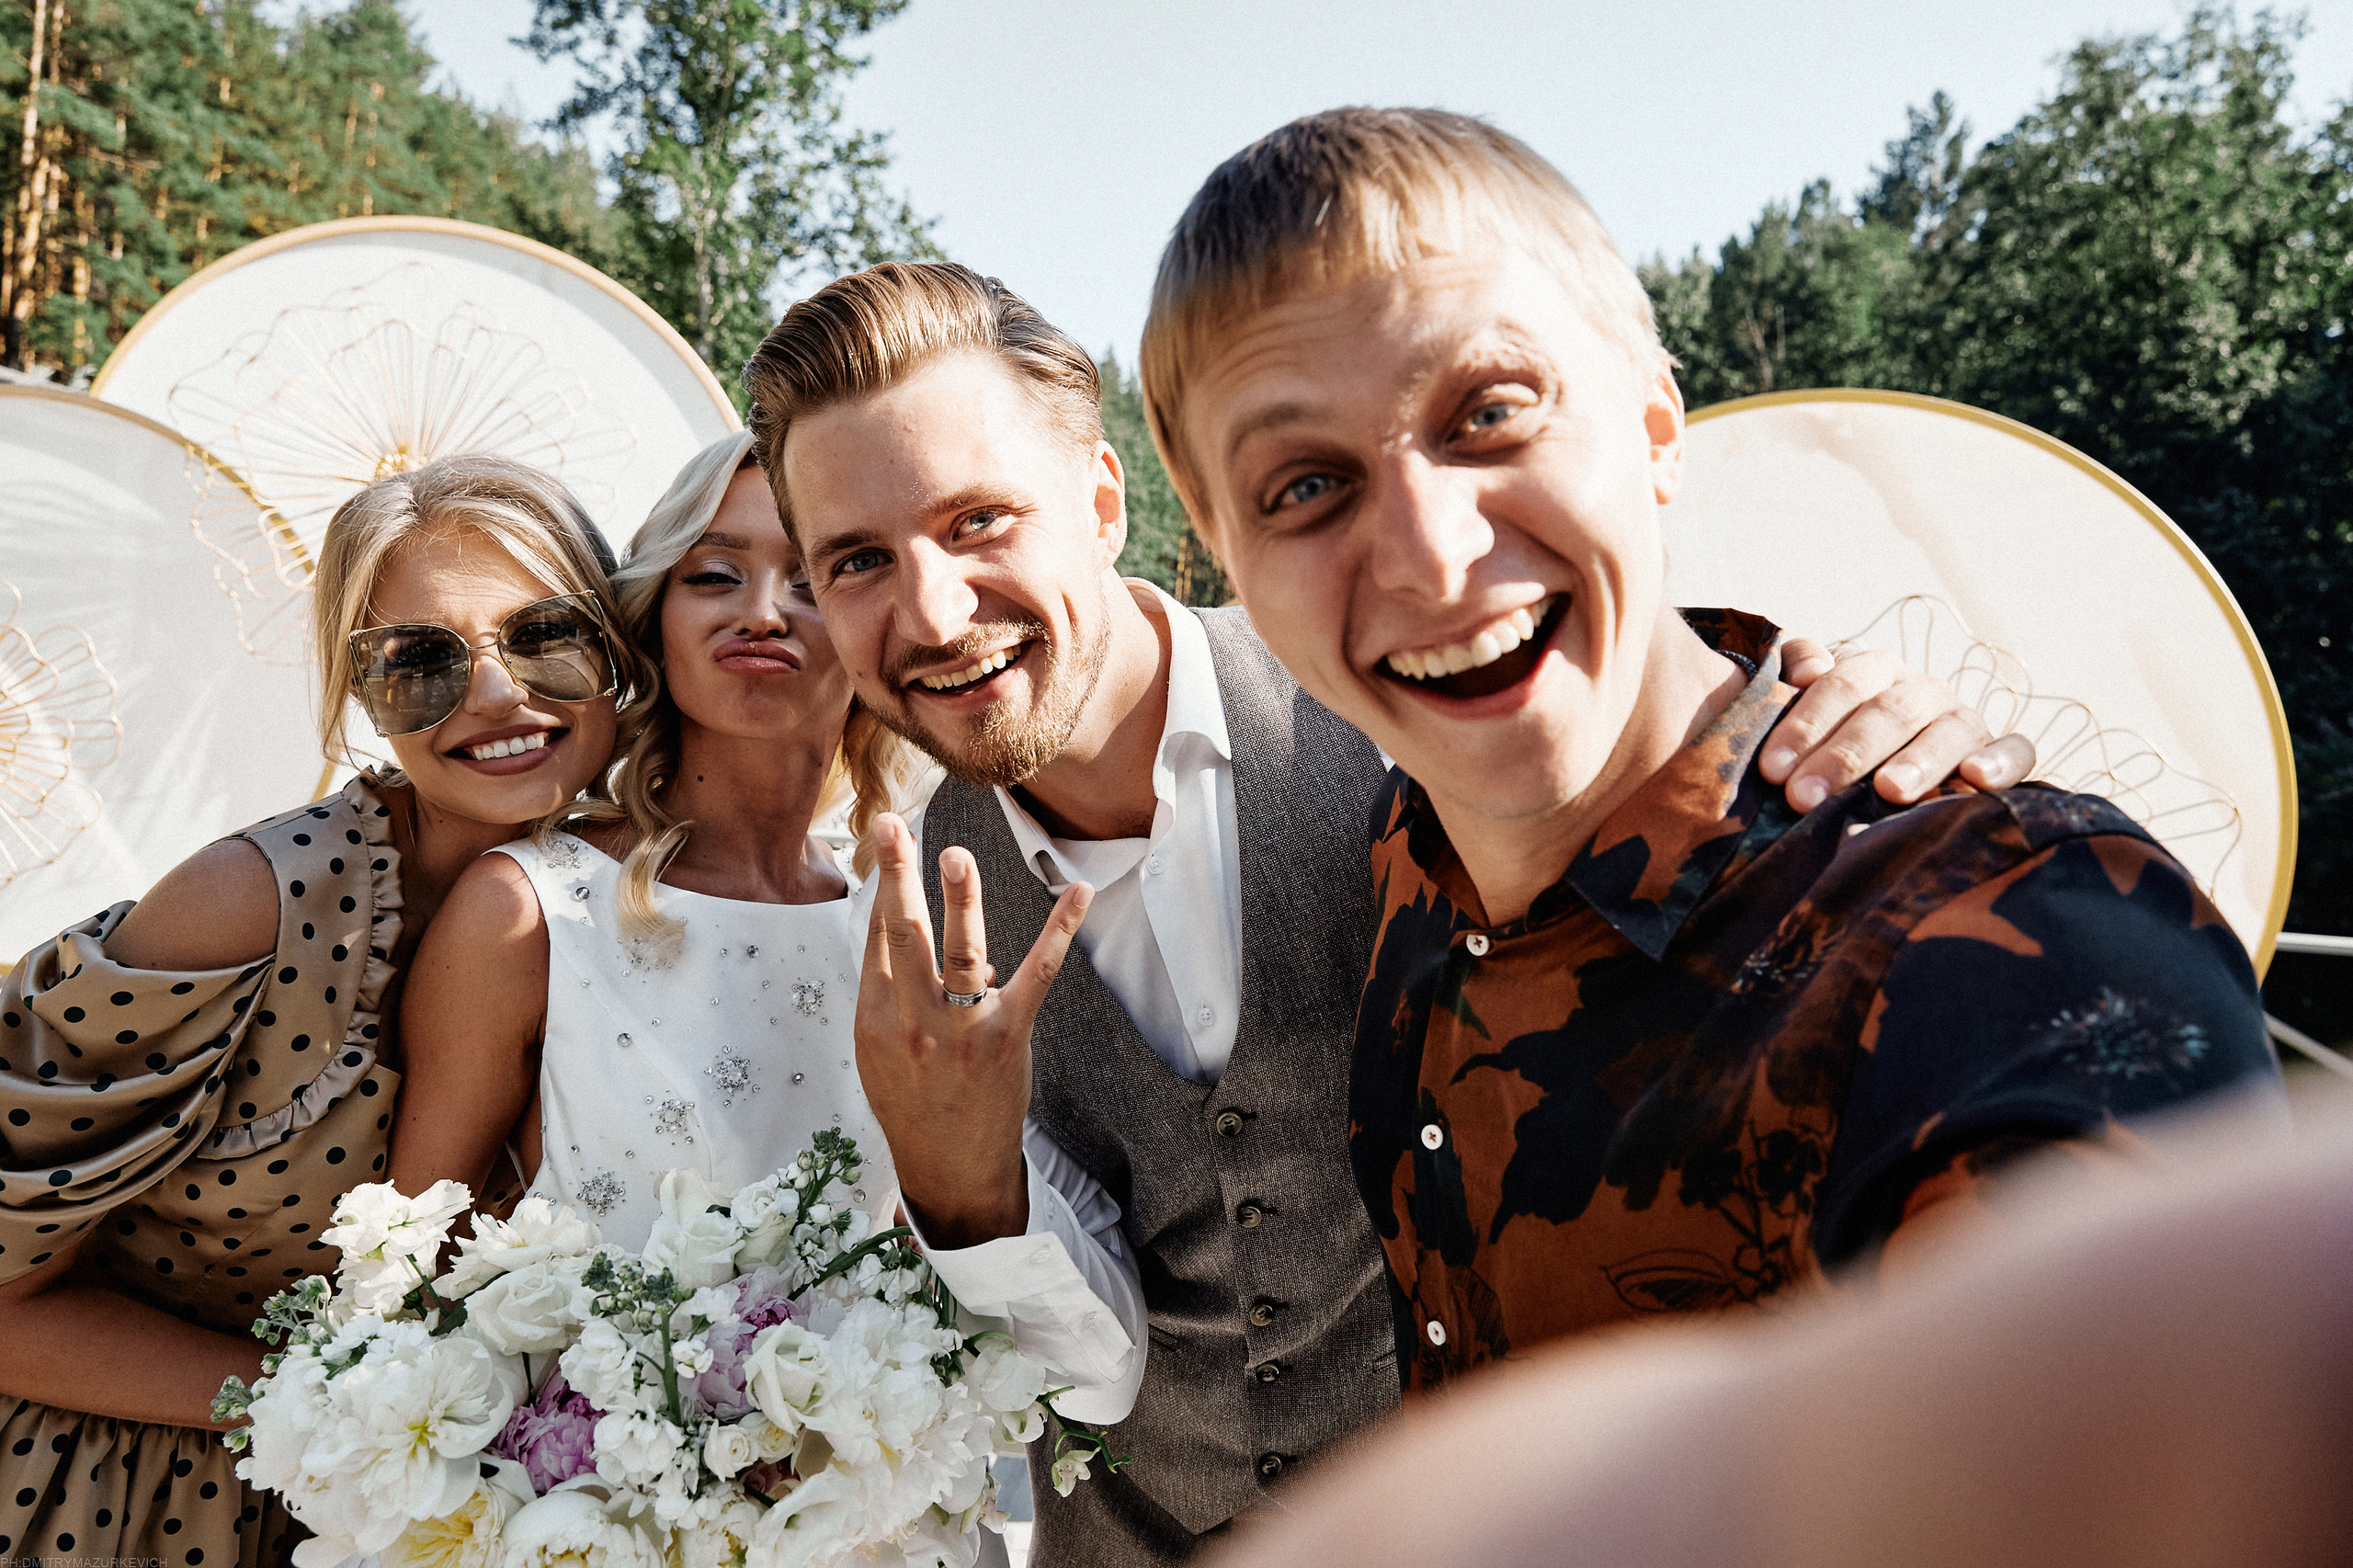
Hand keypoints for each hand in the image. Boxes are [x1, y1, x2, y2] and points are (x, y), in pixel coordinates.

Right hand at [854, 813, 1091, 1249]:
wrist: (950, 1167)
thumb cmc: (912, 1101)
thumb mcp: (876, 1050)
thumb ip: (888, 991)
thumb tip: (909, 934)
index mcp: (875, 1019)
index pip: (877, 937)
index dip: (883, 885)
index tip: (886, 836)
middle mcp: (913, 1021)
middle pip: (903, 936)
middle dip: (897, 877)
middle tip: (894, 828)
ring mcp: (963, 1029)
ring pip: (961, 953)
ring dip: (962, 901)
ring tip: (959, 858)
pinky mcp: (1009, 1035)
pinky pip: (1038, 974)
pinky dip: (1059, 930)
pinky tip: (1077, 893)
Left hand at [1764, 640, 2037, 810]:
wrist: (1889, 770)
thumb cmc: (1831, 738)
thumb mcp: (1808, 703)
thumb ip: (1797, 669)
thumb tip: (1806, 669)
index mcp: (1875, 671)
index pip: (1842, 684)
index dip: (1806, 724)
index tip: (1772, 770)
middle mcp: (1922, 691)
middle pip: (1889, 712)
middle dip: (1845, 755)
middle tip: (1804, 797)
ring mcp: (1963, 721)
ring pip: (1947, 732)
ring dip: (1918, 760)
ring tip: (1888, 789)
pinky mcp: (2002, 753)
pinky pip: (2016, 750)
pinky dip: (2001, 762)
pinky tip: (1976, 779)